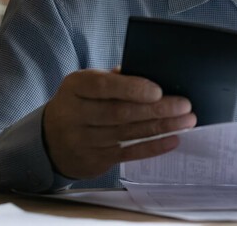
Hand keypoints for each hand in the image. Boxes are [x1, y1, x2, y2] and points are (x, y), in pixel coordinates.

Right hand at [42, 69, 196, 179]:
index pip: (103, 87)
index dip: (132, 89)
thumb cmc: (81, 102)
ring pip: (127, 133)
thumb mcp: (87, 84)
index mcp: (75, 87)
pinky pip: (128, 154)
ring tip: (186, 121)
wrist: (49, 139)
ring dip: (161, 127)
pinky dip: (153, 147)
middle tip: (184, 105)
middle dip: (157, 109)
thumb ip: (116, 78)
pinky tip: (173, 139)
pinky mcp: (93, 160)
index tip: (158, 90)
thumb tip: (154, 75)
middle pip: (120, 112)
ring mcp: (82, 140)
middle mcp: (75, 114)